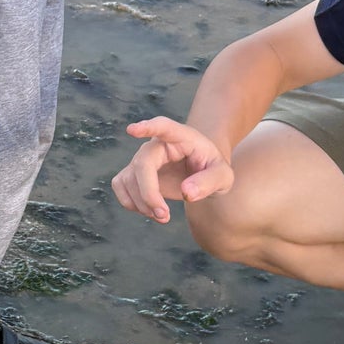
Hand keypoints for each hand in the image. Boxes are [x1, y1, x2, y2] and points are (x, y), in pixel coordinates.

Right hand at [111, 117, 233, 222]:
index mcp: (181, 137)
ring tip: (163, 216)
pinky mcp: (134, 173)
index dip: (147, 128)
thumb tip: (187, 192)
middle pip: (142, 164)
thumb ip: (209, 182)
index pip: (163, 126)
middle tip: (164, 216)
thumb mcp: (223, 176)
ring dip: (141, 203)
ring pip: (129, 178)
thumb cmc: (212, 170)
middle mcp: (157, 145)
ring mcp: (143, 158)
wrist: (203, 174)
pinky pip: (120, 186)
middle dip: (149, 193)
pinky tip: (150, 211)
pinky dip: (131, 203)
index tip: (132, 130)